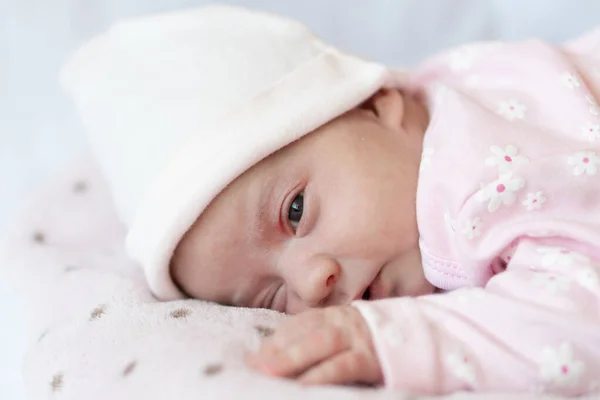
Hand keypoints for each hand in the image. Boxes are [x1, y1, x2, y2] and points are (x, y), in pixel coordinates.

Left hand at [246, 305, 382, 385]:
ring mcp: (360, 336)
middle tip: (252, 366)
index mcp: (337, 315)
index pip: (299, 324)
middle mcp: (345, 321)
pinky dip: (322, 374)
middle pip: (305, 332)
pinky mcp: (374, 355)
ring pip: (320, 343)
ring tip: (268, 372)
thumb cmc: (383, 340)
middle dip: (276, 349)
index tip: (255, 356)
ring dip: (291, 357)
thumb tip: (292, 357)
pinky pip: (344, 365)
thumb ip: (328, 339)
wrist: (430, 336)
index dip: (276, 340)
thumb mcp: (353, 334)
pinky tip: (304, 386)